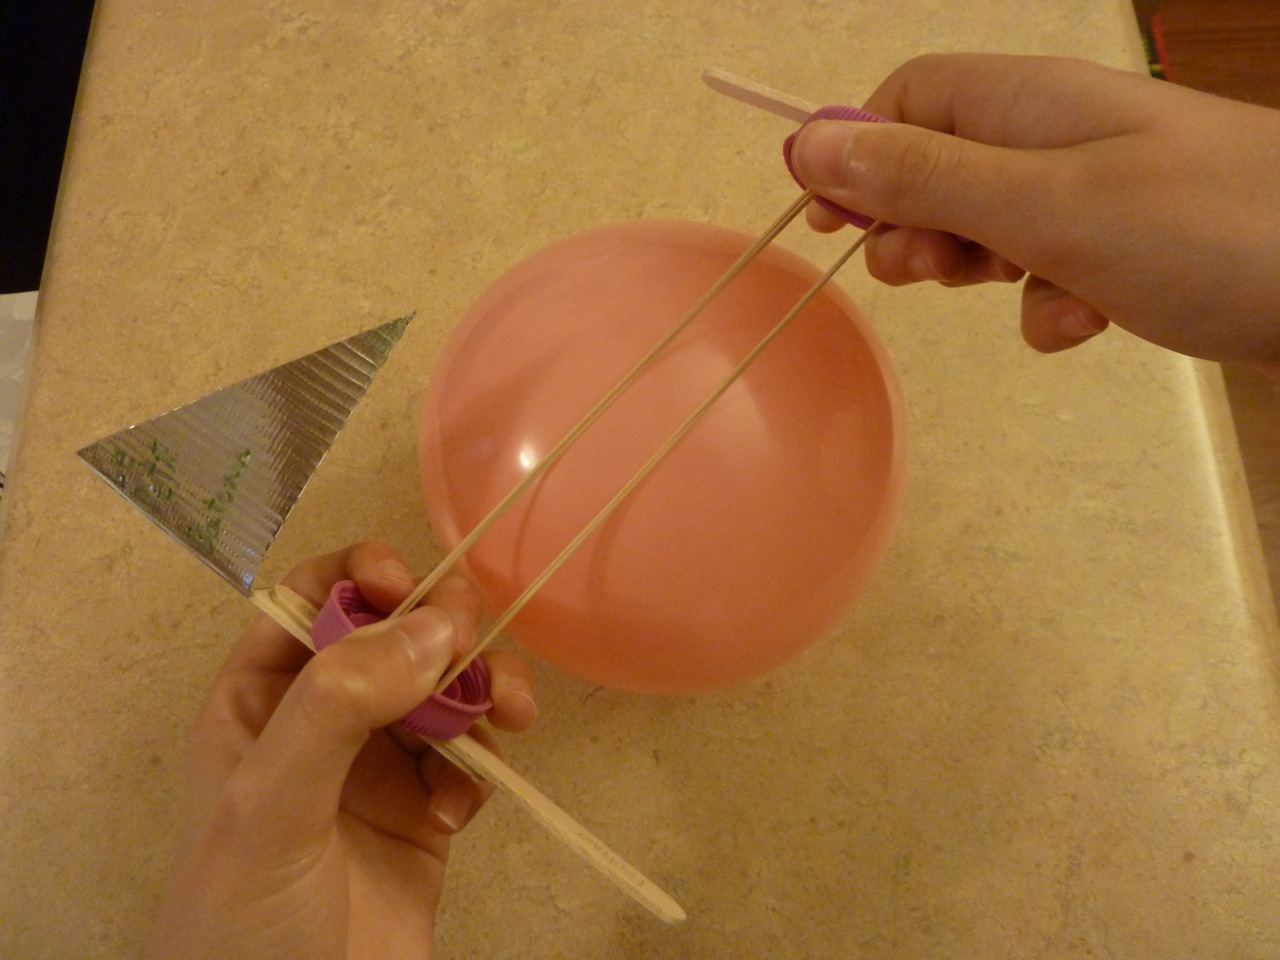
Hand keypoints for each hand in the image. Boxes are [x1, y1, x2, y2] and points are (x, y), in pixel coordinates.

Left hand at [148, 542, 536, 959]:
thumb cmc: (245, 916)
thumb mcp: (269, 803)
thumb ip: (338, 705)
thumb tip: (434, 626)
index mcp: (260, 701)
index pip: (313, 601)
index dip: (362, 577)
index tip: (410, 585)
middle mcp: (322, 722)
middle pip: (397, 635)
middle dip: (444, 631)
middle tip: (475, 654)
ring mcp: (377, 770)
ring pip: (446, 691)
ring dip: (484, 690)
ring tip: (511, 718)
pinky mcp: (427, 817)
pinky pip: (470, 760)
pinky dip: (482, 768)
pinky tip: (463, 810)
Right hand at [789, 53, 1279, 361]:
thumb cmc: (1197, 230)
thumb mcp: (1040, 206)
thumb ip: (920, 179)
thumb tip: (805, 144)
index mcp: (1025, 102)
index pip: (905, 100)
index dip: (858, 156)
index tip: (833, 226)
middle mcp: (1053, 136)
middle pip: (939, 167)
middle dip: (916, 226)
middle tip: (925, 273)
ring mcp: (1094, 190)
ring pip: (990, 226)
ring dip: (981, 270)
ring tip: (1016, 294)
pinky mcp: (1126, 247)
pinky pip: (1051, 271)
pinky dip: (1049, 303)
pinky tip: (1083, 326)